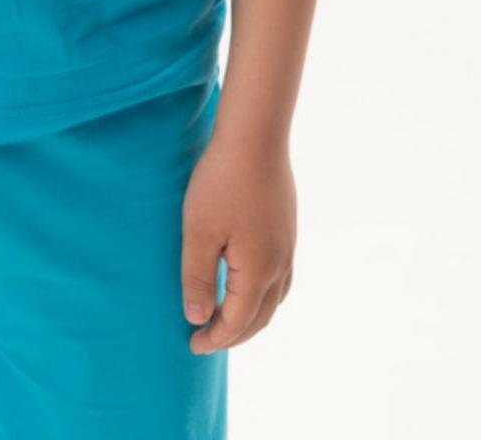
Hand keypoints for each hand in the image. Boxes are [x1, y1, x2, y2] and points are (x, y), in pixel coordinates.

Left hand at [180, 129, 296, 353]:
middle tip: (206, 340)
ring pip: (275, 299)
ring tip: (227, 320)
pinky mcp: (287, 228)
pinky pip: (280, 277)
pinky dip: (263, 294)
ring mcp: (288, 246)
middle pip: (260, 317)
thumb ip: (197, 277)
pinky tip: (248, 284)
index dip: (214, 338)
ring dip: (252, 317)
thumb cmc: (221, 182)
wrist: (256, 136)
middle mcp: (280, 264)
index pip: (237, 321)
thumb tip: (198, 317)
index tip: (192, 344)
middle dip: (234, 334)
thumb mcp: (198, 231)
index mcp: (259, 272)